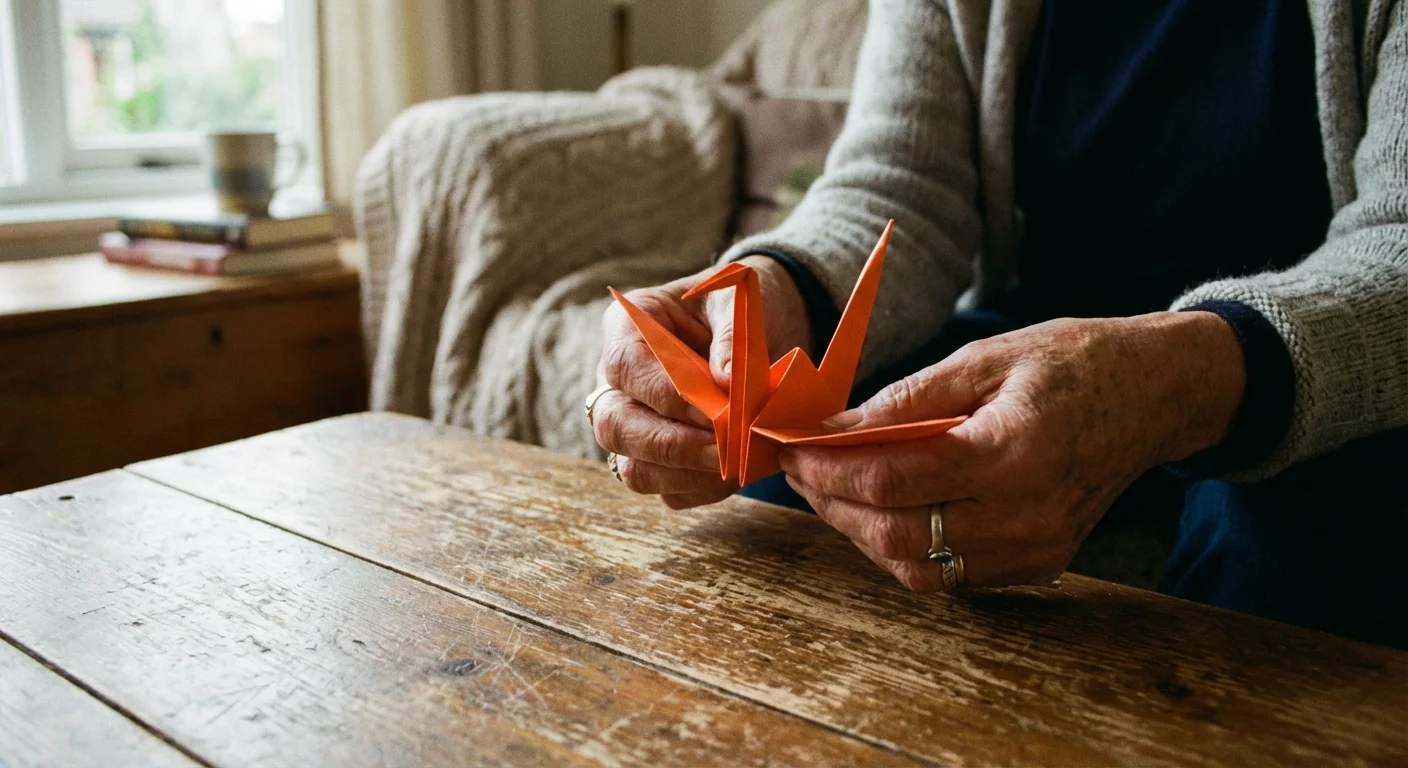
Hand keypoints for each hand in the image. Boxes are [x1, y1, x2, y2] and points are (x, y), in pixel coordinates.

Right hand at [594, 256, 809, 508]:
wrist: (763, 326)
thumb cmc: (740, 305)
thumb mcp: (738, 300)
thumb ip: (730, 336)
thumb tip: (727, 384)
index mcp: (627, 327)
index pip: (624, 367)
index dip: (666, 395)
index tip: (717, 410)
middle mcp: (617, 381)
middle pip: (614, 426)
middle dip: (672, 445)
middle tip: (727, 450)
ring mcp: (633, 423)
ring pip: (632, 468)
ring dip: (687, 474)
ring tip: (737, 465)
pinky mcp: (658, 458)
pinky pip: (666, 490)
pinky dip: (702, 488)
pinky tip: (738, 472)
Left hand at [778, 312, 1245, 589]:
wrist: (1153, 395)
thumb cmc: (1071, 363)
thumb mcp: (983, 359)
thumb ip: (904, 401)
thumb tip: (831, 428)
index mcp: (1012, 452)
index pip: (893, 481)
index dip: (828, 470)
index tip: (790, 448)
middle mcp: (1026, 514)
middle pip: (896, 535)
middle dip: (833, 504)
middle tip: (800, 471)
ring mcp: (1036, 548)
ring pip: (916, 567)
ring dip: (861, 534)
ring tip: (831, 491)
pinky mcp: (1040, 564)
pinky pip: (950, 575)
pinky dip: (903, 549)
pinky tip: (882, 511)